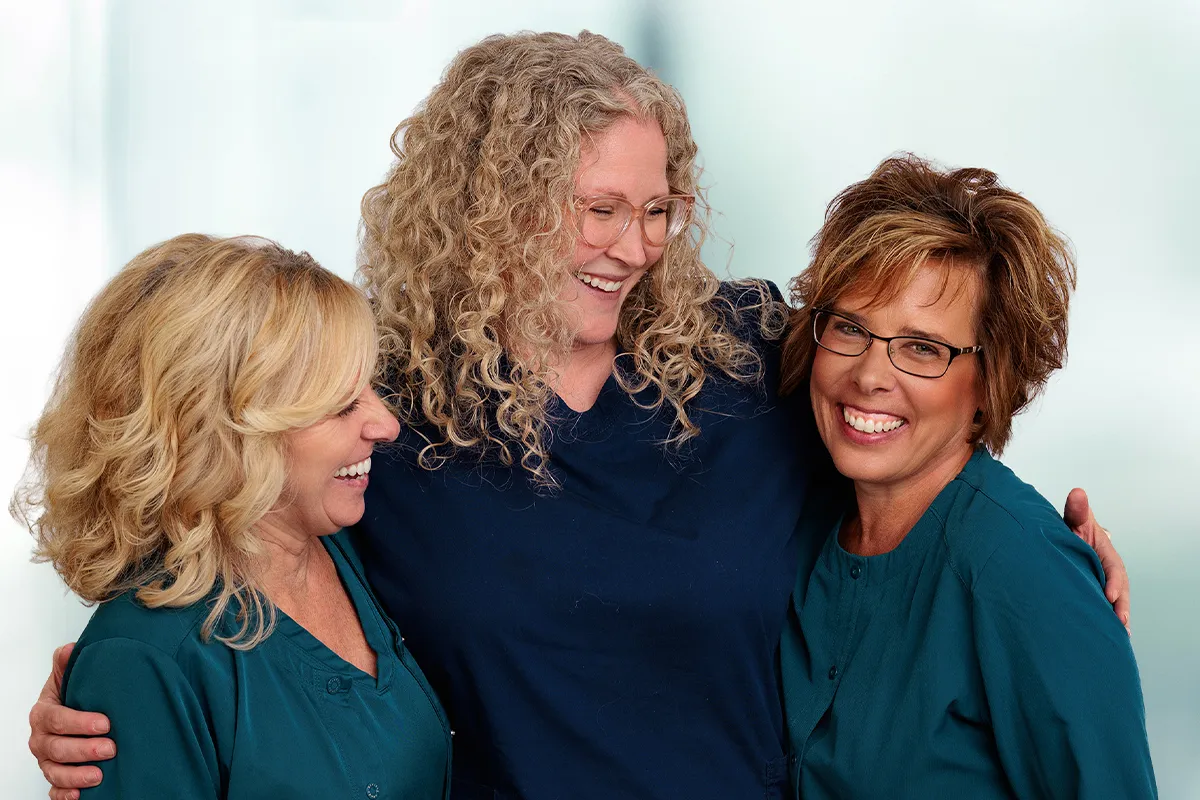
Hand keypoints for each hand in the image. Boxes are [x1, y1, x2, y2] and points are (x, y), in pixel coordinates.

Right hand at [29, 643, 114, 799]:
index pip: (56, 719)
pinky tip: (80, 795)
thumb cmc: (76, 694)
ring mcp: (47, 760)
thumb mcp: (72, 674)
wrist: (77, 711)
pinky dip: (65, 795)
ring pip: (55, 772)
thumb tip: (68, 650)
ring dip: (76, 775)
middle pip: (56, 748)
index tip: (105, 723)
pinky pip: (54, 790)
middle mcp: (41, 739)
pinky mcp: (55, 777)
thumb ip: (68, 662)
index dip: (79, 723)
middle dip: (83, 750)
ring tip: (100, 775)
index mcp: (43, 713)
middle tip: (110, 748)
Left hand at [1063, 488, 1130, 634]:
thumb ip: (1076, 511)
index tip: (1110, 594)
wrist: (1060, 541)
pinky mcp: (1093, 593)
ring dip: (1116, 617)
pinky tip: (1110, 638)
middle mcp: (1107, 571)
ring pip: (1113, 602)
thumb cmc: (1071, 531)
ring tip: (1118, 634)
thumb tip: (1077, 492)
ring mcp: (1101, 583)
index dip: (1113, 581)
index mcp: (1105, 554)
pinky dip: (1107, 621)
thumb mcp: (1074, 521)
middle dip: (1120, 606)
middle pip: (1118, 590)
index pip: (1113, 568)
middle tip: (1120, 621)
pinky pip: (1102, 608)